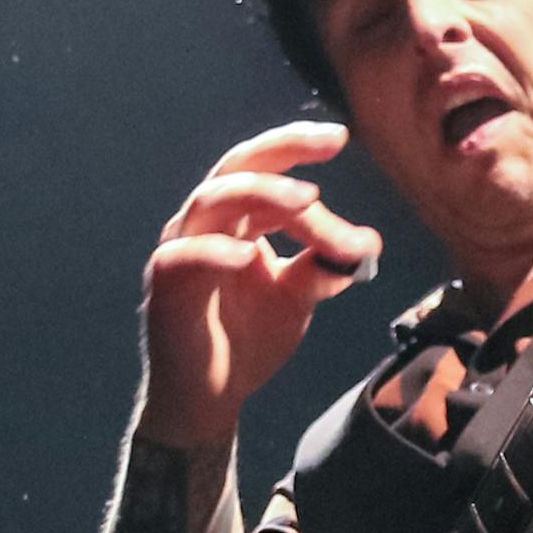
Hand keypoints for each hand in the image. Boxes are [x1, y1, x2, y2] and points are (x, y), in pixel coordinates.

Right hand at [138, 121, 381, 443]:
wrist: (210, 394)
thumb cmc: (246, 338)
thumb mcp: (296, 297)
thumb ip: (323, 267)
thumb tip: (367, 243)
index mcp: (236, 219)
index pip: (265, 168)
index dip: (298, 148)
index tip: (340, 137)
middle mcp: (204, 224)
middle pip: (236, 167)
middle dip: (282, 150)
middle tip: (329, 145)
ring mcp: (181, 251)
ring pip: (211, 201)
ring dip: (261, 195)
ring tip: (307, 201)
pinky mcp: (165, 287)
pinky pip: (183, 257)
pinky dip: (216, 252)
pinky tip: (251, 256)